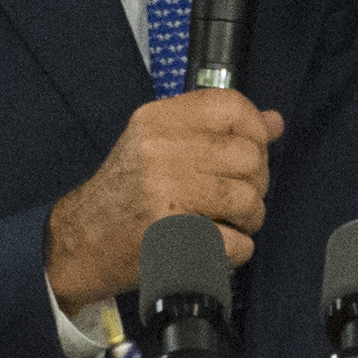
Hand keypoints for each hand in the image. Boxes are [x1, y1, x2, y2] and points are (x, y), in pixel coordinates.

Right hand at [43, 92, 278, 304]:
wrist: (83, 240)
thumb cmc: (126, 192)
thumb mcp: (158, 145)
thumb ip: (214, 131)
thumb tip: (274, 122)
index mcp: (156, 120)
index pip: (230, 107)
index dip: (255, 129)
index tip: (253, 150)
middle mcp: (159, 150)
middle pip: (247, 156)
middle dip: (257, 181)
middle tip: (240, 196)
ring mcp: (164, 194)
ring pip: (247, 199)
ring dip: (250, 217)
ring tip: (233, 223)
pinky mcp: (171, 237)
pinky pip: (235, 243)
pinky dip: (238, 250)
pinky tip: (221, 246)